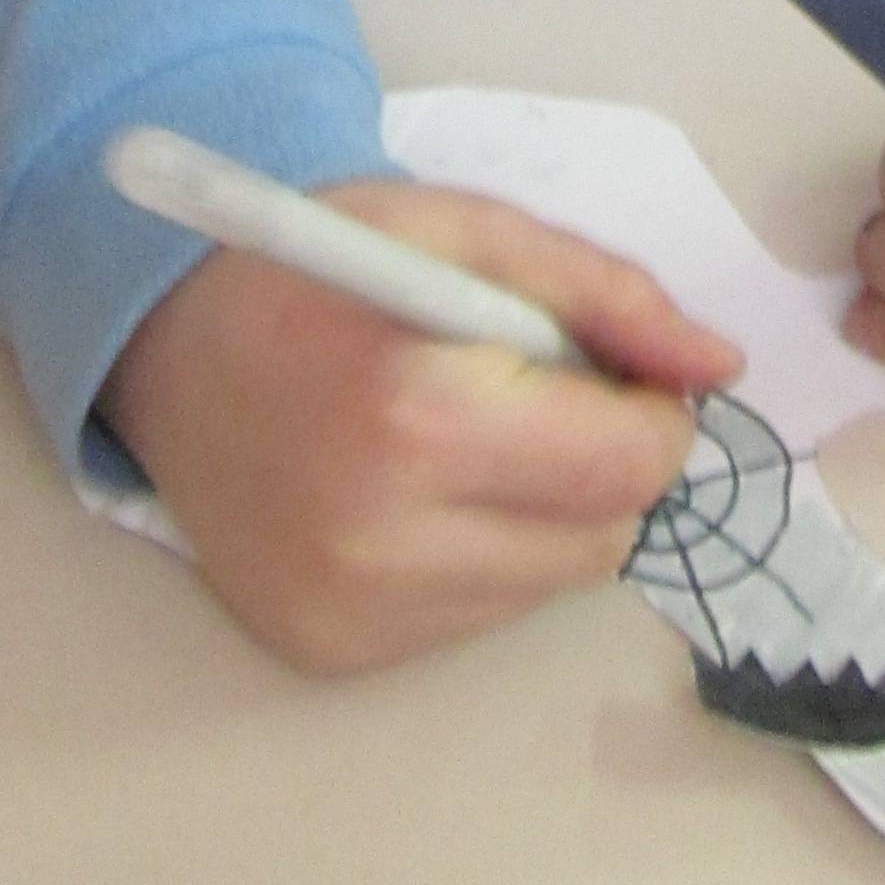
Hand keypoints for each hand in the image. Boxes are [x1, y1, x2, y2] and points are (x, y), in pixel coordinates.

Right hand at [100, 178, 740, 674]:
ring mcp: (350, 612)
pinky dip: (479, 553)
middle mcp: (382, 538)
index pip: (628, 465)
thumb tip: (720, 368)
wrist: (164, 341)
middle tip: (538, 395)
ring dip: (545, 513)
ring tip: (464, 436)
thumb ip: (608, 296)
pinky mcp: (329, 653)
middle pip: (602, 536)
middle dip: (602, 462)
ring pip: (548, 585)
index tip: (615, 369)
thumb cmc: (322, 265)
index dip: (651, 411)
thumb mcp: (470, 232)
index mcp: (420, 416)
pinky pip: (474, 617)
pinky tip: (415, 490)